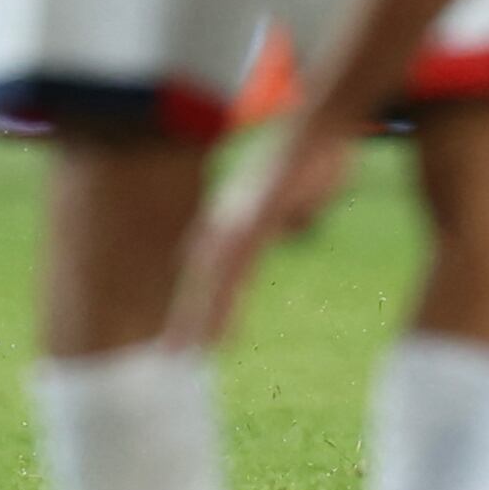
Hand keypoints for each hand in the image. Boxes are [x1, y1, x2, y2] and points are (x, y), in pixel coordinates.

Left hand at [168, 116, 359, 350]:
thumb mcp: (295, 198)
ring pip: (206, 285)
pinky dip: (222, 305)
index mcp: (232, 222)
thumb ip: (285, 218)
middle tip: (165, 361)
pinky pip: (234, 274)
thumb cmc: (315, 159)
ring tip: (184, 361)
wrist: (323, 128)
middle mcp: (225, 223)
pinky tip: (218, 334)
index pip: (203, 272)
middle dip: (182, 321)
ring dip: (195, 322)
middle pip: (195, 282)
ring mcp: (236, 224)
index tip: (179, 341)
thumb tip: (287, 231)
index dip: (190, 304)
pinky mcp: (253, 224)